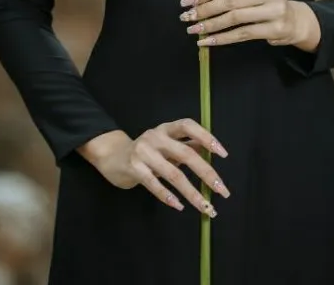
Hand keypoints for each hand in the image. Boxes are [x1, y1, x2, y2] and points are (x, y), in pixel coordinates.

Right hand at [83, 119, 229, 215]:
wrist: (111, 156)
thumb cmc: (145, 151)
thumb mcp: (165, 145)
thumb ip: (185, 145)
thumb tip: (209, 150)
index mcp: (166, 129)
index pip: (188, 126)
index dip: (206, 137)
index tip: (222, 153)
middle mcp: (155, 137)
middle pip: (185, 154)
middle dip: (206, 173)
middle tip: (221, 190)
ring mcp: (143, 152)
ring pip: (173, 174)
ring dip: (192, 192)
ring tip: (205, 207)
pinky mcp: (133, 168)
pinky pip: (154, 184)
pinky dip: (168, 196)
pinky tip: (179, 206)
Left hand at [180, 0, 320, 51]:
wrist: (295, 21)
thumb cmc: (267, 4)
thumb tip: (198, 0)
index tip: (188, 1)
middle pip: (230, 0)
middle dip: (205, 9)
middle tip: (187, 16)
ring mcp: (275, 11)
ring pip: (235, 18)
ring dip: (210, 25)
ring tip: (194, 30)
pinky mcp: (275, 29)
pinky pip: (242, 34)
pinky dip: (222, 38)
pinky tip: (207, 41)